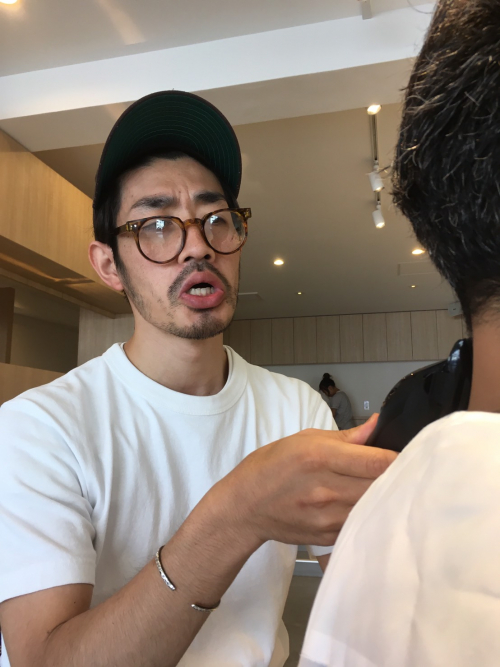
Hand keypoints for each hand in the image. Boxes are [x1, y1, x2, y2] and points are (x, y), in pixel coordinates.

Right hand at [209, 414, 396, 549]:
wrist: (245, 506)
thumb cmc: (271, 466)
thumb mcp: (304, 439)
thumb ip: (346, 436)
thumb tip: (377, 425)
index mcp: (319, 457)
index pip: (378, 462)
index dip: (400, 458)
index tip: (407, 454)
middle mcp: (326, 489)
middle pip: (382, 487)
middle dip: (398, 478)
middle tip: (405, 470)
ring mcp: (328, 517)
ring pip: (376, 508)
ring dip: (386, 497)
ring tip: (388, 487)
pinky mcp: (329, 536)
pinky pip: (362, 524)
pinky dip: (370, 515)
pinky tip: (369, 505)